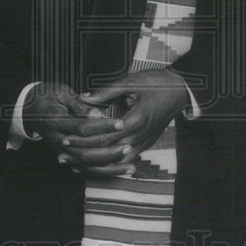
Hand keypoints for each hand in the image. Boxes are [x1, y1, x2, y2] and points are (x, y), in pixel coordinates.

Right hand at [22, 82, 129, 168]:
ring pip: (86, 164)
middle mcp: (56, 139)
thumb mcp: (62, 93)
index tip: (121, 123)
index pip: (81, 127)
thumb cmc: (49, 95)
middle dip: (109, 150)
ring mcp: (60, 150)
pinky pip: (85, 168)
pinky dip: (103, 171)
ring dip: (109, 166)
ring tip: (130, 166)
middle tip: (129, 145)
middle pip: (84, 152)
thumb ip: (80, 105)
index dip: (102, 126)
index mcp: (54, 121)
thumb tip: (97, 114)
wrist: (30, 108)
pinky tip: (121, 170)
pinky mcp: (66, 156)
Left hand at [62, 69, 188, 174]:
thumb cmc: (158, 83)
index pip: (105, 136)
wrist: (182, 91)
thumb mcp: (131, 82)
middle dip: (83, 153)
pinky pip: (124, 159)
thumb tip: (84, 98)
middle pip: (107, 152)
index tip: (66, 137)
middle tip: (63, 153)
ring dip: (93, 162)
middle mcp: (140, 136)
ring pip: (115, 160)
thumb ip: (107, 92)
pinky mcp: (146, 144)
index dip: (83, 138)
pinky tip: (94, 163)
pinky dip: (108, 163)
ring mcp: (144, 142)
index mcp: (136, 120)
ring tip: (72, 162)